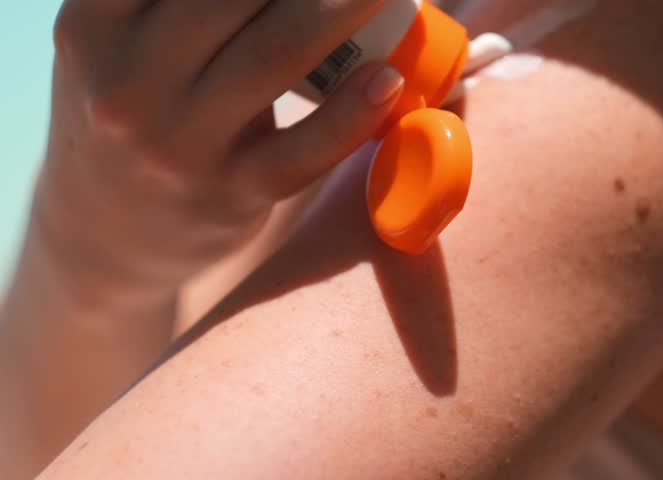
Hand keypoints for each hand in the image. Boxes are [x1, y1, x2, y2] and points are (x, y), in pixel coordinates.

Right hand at [37, 0, 403, 305]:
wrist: (102, 233)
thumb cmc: (128, 113)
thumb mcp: (115, 46)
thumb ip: (167, 4)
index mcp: (93, 23)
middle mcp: (127, 81)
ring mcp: (180, 146)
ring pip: (276, 55)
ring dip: (344, 8)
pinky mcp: (231, 194)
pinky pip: (302, 151)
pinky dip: (351, 113)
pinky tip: (388, 77)